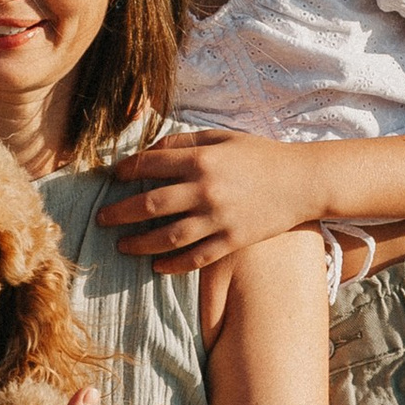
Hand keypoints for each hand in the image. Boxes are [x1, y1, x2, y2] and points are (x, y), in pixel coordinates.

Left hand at [98, 133, 314, 271]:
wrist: (303, 181)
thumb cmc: (261, 155)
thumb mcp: (223, 137)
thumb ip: (186, 140)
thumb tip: (152, 149)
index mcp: (202, 159)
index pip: (150, 164)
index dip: (126, 171)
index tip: (113, 177)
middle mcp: (206, 190)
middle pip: (150, 204)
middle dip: (120, 213)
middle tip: (102, 219)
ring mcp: (219, 219)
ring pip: (168, 236)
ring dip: (140, 243)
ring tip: (123, 246)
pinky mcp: (232, 241)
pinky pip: (196, 257)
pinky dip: (174, 264)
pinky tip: (157, 267)